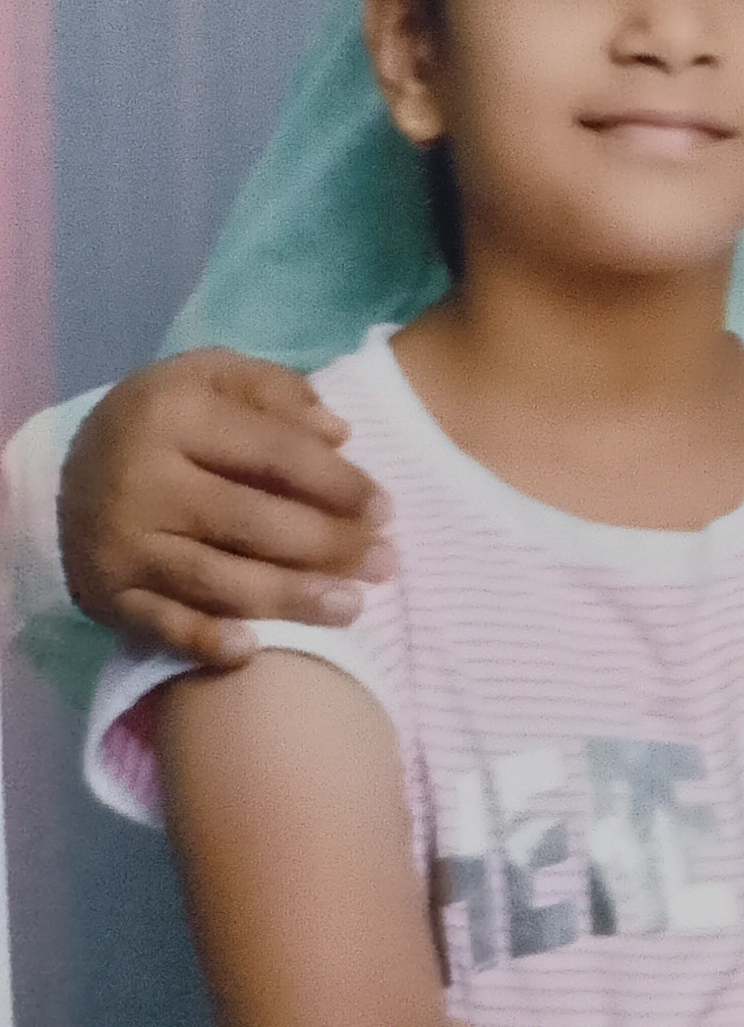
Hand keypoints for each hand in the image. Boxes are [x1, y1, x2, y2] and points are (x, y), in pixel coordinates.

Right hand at [61, 350, 392, 666]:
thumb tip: (340, 434)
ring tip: (351, 606)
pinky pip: (161, 624)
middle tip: (384, 562)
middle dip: (330, 547)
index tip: (387, 511)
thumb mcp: (218, 376)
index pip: (277, 456)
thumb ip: (279, 393)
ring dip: (292, 599)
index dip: (340, 485)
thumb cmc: (173, 417)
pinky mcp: (105, 593)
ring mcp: (119, 543)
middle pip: (254, 524)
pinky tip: (252, 650)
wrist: (73, 462)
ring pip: (219, 580)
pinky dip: (203, 640)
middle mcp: (138, 481)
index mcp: (172, 415)